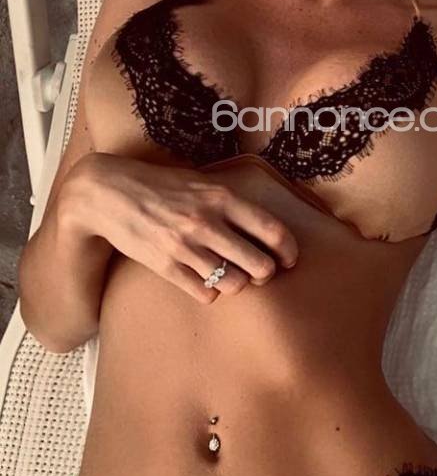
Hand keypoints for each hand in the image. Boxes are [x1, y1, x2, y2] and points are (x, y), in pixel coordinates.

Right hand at [64, 152, 299, 303]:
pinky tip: (205, 280)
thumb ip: (231, 202)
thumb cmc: (161, 185)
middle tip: (260, 271)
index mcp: (222, 197)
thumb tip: (266, 226)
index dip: (289, 251)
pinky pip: (205, 294)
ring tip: (231, 275)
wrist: (109, 193)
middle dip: (266, 273)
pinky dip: (211, 292)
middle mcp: (207, 222)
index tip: (289, 259)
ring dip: (238, 284)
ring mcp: (186, 246)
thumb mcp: (201, 181)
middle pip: (260, 265)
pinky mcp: (166, 266)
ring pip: (234, 284)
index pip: (273, 231)